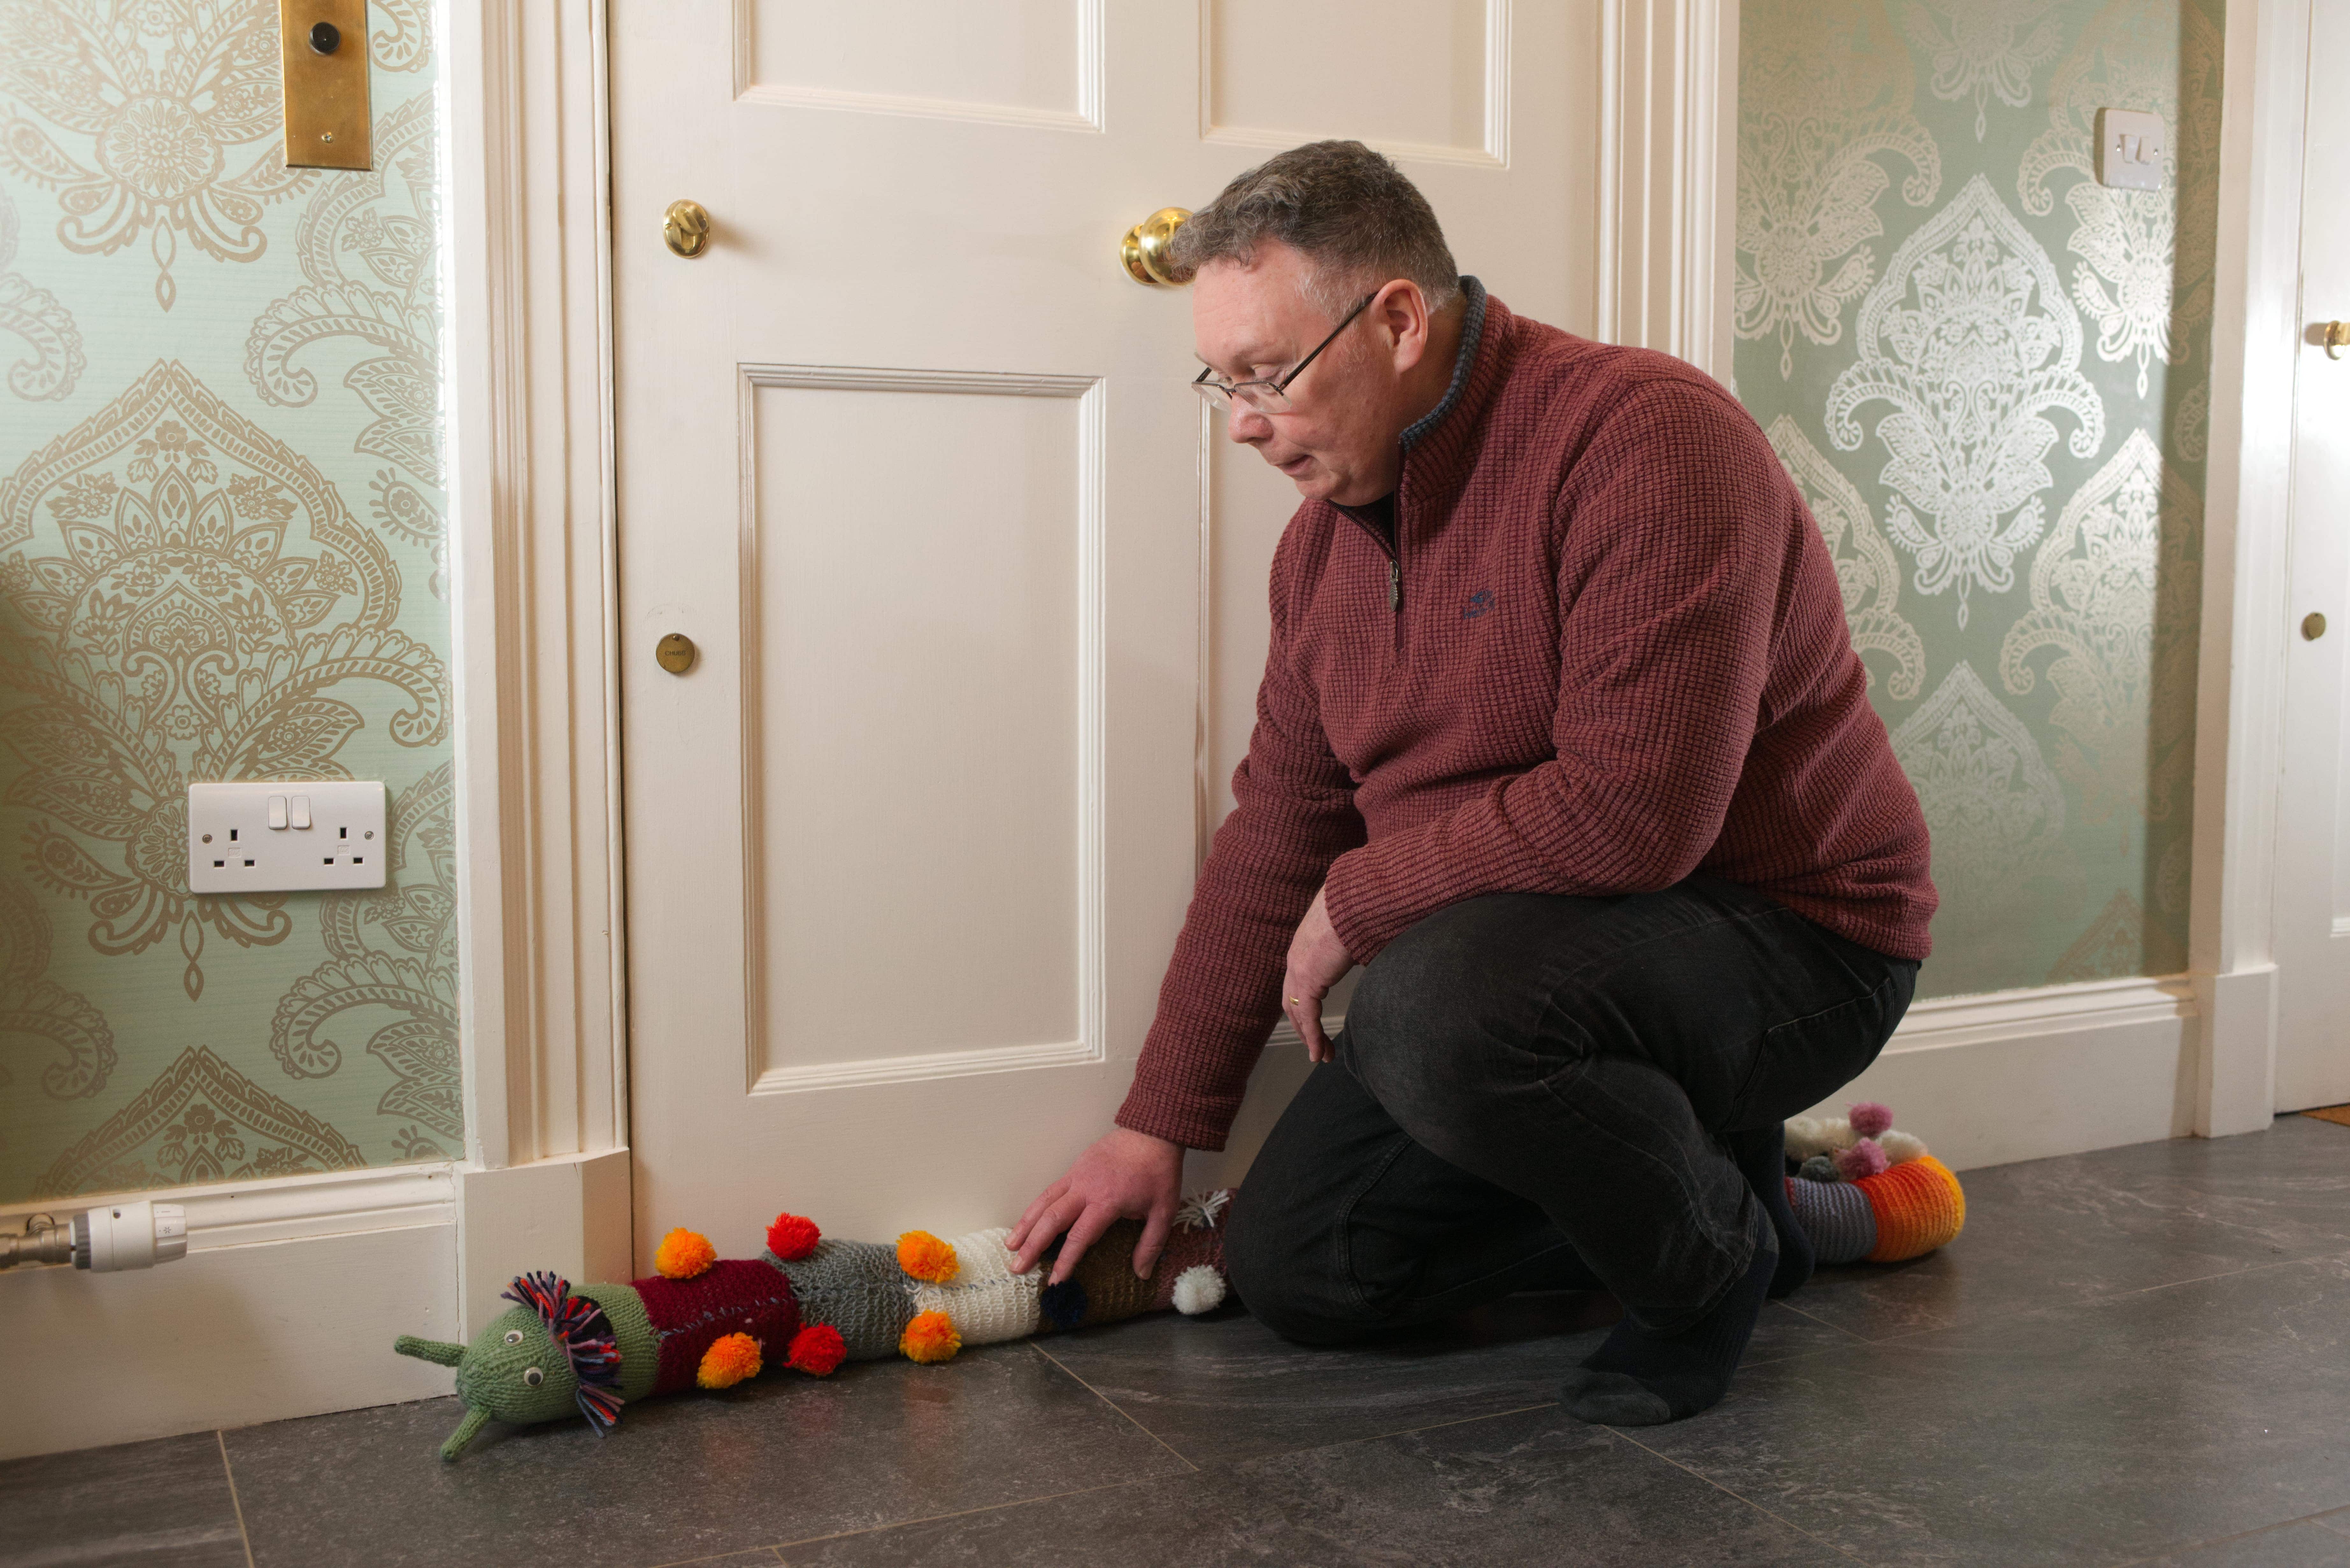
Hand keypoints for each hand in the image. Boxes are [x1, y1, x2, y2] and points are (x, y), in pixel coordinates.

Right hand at [1007, 1126, 1182, 1283]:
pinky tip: (1027, 1220)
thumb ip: (1151, 1243)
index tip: (1054, 1282)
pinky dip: (1035, 1207)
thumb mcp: (1163, 1211)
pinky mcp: (1074, 1167)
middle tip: (1017, 1267)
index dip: (1065, 1262)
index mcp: (1107, 1202)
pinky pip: (1050, 1190)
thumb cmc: (1158, 1172)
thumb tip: (1142, 1274)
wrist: (1152, 1132)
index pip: (1080, 1237)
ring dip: (1025, 1225)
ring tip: (1010, 1245)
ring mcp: (1077, 1176)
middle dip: (1032, 1246)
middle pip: (1052, 1220)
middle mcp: (1085, 1189)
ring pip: (1044, 1202)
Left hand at [1282, 885, 1354, 1063]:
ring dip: (1309, 1037)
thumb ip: (1354, 948)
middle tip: (1316, 1046)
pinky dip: (1313, 1037)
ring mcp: (1298, 970)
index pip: (1298, 985)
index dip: (1304, 1007)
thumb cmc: (1358, 909)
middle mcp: (1296, 960)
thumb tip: (1371, 952)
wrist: (1354, 900)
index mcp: (1304, 949)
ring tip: (1321, 1056)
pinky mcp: (1307, 979)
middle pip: (1292, 1002)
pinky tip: (1320, 1053)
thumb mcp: (1352, 934)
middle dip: (1303, 1026)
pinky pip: (1308, 1016)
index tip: (1316, 1024)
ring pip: (1297, 1012)